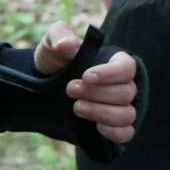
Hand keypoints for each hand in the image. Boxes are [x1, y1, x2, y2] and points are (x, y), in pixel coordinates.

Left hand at [34, 23, 138, 144]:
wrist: (43, 86)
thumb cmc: (55, 59)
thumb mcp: (53, 43)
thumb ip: (60, 36)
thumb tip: (68, 45)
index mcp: (114, 62)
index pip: (126, 67)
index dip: (110, 74)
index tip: (86, 76)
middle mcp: (122, 85)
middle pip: (126, 92)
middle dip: (97, 94)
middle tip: (70, 89)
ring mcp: (119, 107)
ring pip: (127, 114)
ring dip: (102, 113)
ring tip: (76, 107)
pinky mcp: (112, 127)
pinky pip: (126, 133)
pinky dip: (114, 132)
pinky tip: (95, 127)